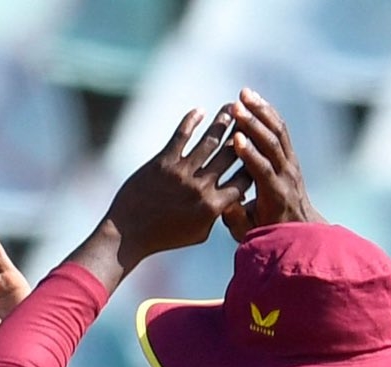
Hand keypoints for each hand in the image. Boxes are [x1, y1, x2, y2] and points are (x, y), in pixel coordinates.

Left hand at [101, 108, 245, 267]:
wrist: (129, 233)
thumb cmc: (165, 236)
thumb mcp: (198, 233)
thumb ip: (216, 215)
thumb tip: (231, 200)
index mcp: (213, 207)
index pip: (243, 181)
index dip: (254, 164)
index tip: (261, 149)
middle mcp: (201, 187)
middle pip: (231, 156)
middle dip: (244, 135)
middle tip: (252, 119)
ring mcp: (182, 173)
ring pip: (209, 141)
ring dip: (223, 122)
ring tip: (232, 107)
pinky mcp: (163, 162)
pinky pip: (181, 135)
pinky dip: (191, 121)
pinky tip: (200, 110)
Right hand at [221, 87, 323, 241]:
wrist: (300, 229)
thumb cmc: (269, 233)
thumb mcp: (250, 233)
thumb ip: (237, 218)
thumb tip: (225, 203)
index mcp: (275, 196)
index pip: (263, 171)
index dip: (250, 154)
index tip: (235, 138)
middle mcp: (287, 176)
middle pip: (272, 145)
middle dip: (254, 124)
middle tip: (236, 107)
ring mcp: (291, 163)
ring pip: (278, 132)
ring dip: (261, 111)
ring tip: (243, 94)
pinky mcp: (290, 155)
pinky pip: (281, 129)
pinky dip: (268, 112)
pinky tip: (254, 99)